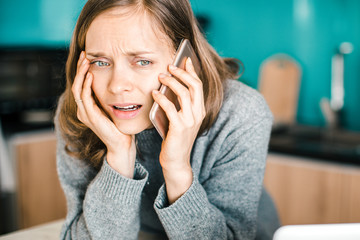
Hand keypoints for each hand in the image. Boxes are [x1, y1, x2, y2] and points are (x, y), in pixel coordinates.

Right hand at [72, 51, 135, 177]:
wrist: (121, 144)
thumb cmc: (120, 127)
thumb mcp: (114, 108)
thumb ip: (110, 97)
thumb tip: (118, 83)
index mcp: (87, 108)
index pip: (81, 85)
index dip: (83, 70)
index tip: (87, 57)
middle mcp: (83, 110)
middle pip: (76, 84)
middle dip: (80, 68)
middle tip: (84, 54)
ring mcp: (85, 113)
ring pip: (78, 89)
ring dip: (81, 73)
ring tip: (86, 61)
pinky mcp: (90, 117)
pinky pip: (85, 98)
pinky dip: (86, 85)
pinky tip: (90, 75)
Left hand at [152, 58, 205, 202]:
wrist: (176, 160)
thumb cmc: (175, 138)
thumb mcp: (180, 119)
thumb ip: (179, 105)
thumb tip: (169, 85)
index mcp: (200, 110)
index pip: (199, 85)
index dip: (192, 71)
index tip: (186, 59)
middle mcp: (198, 114)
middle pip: (194, 86)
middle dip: (182, 72)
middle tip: (170, 66)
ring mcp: (190, 121)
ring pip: (184, 93)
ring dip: (171, 82)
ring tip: (161, 76)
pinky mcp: (179, 127)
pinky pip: (170, 107)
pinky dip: (161, 97)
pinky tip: (154, 93)